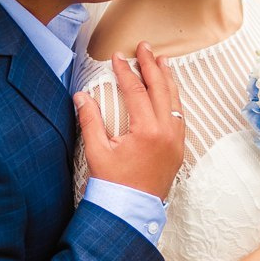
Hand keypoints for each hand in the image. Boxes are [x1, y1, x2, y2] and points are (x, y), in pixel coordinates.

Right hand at [75, 41, 184, 199]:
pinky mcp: (178, 149)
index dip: (126, 71)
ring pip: (174, 101)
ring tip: (162, 61)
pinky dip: (172, 98)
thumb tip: (81, 96)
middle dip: (151, 65)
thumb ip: (90, 120)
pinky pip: (178, 116)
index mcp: (147, 131)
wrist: (131, 213)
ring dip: (167, 79)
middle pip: (161, 89)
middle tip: (144, 47)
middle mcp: (166, 133)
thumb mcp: (97, 151)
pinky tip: (168, 91)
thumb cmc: (113, 185)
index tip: (117, 57)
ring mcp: (175, 141)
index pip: (136, 91)